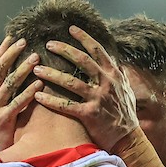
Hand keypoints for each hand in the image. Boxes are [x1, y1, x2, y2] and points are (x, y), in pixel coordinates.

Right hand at [0, 36, 41, 150]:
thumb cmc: (4, 122)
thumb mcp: (2, 101)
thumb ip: (9, 86)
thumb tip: (24, 66)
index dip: (4, 49)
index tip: (13, 35)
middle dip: (12, 54)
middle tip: (24, 41)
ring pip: (8, 84)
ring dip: (22, 70)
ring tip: (36, 58)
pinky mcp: (3, 120)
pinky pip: (17, 103)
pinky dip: (28, 93)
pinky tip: (39, 85)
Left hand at [31, 25, 138, 151]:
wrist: (128, 138)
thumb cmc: (124, 114)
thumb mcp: (125, 89)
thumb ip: (116, 75)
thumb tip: (112, 60)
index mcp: (113, 74)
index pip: (97, 50)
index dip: (83, 38)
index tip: (70, 28)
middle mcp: (106, 83)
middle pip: (81, 60)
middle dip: (63, 50)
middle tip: (48, 44)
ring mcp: (97, 98)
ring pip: (70, 82)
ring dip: (52, 74)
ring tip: (36, 69)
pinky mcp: (89, 114)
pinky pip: (66, 105)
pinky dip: (51, 101)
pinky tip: (38, 97)